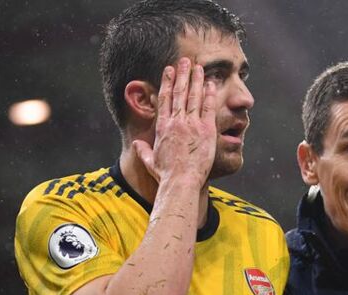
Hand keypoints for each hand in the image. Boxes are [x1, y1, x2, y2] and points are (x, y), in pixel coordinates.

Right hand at [135, 57, 216, 187]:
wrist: (181, 181)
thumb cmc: (166, 175)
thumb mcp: (151, 162)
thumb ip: (143, 150)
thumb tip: (136, 144)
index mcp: (162, 127)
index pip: (165, 99)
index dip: (168, 82)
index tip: (169, 71)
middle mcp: (176, 122)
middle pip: (179, 92)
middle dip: (182, 74)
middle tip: (184, 61)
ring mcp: (192, 125)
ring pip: (194, 96)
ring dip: (196, 79)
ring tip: (198, 66)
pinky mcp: (206, 130)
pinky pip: (208, 108)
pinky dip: (209, 94)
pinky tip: (211, 83)